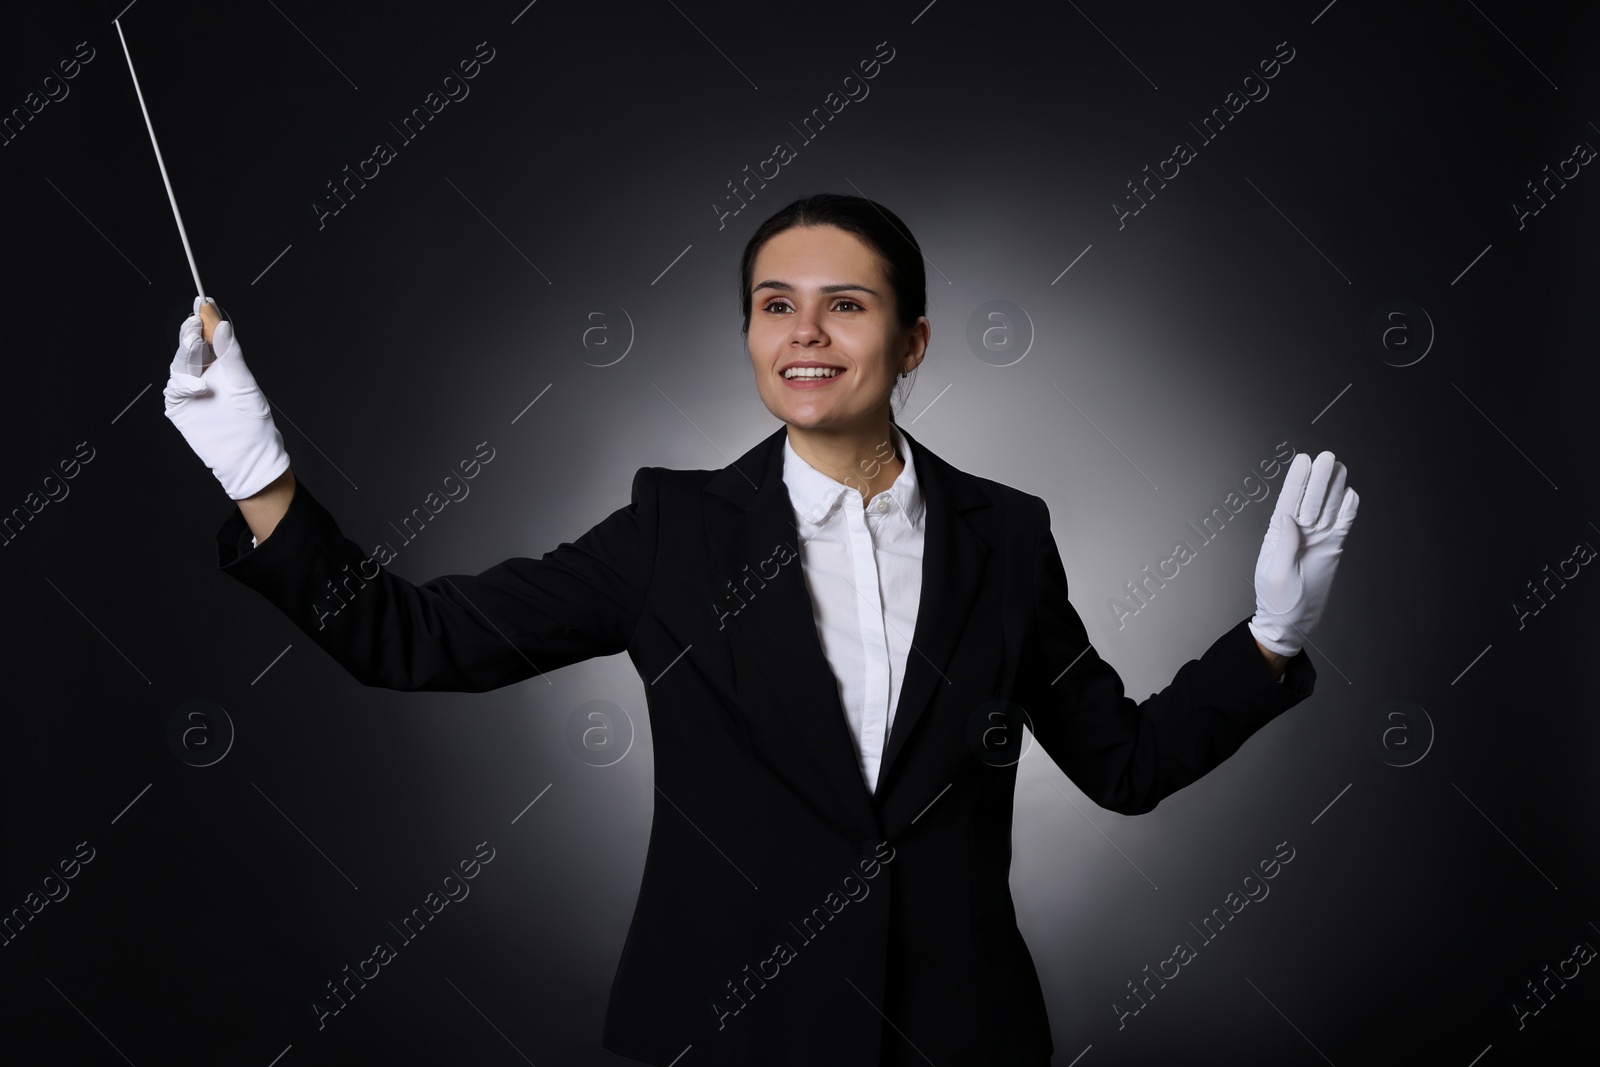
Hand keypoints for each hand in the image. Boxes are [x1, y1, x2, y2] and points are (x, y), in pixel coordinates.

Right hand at [163, 297, 291, 499]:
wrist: (247, 457)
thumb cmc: (254, 422)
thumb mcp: (245, 384)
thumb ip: (231, 355)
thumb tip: (223, 325)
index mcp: (223, 364)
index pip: (210, 335)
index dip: (205, 317)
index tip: (204, 301)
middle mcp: (205, 373)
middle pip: (190, 345)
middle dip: (191, 332)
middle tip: (196, 324)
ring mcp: (190, 389)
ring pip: (179, 362)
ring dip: (186, 353)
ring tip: (196, 347)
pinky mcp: (179, 406)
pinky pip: (174, 387)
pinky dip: (184, 383)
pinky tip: (198, 386)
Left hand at [1247, 451, 1358, 656]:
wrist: (1291, 621)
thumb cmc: (1277, 600)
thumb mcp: (1275, 574)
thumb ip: (1284, 545)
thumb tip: (1288, 516)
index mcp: (1279, 534)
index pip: (1289, 501)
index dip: (1297, 480)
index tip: (1304, 460)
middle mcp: (1299, 531)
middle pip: (1311, 499)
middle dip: (1319, 478)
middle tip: (1328, 457)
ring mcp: (1317, 538)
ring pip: (1328, 507)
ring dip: (1334, 488)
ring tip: (1340, 468)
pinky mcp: (1332, 548)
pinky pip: (1342, 525)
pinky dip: (1348, 511)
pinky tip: (1351, 494)